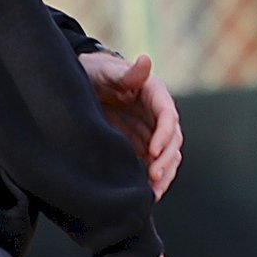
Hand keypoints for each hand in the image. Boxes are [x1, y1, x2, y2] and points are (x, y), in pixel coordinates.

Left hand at [80, 51, 181, 198]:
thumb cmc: (97, 72)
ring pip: (168, 154)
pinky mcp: (141, 143)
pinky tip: (149, 195)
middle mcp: (157, 112)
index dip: (164, 133)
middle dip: (166, 159)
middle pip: (173, 138)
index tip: (153, 151)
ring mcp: (150, 129)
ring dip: (165, 173)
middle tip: (153, 177)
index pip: (167, 114)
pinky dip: (156, 179)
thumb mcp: (108, 71)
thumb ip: (128, 73)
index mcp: (154, 92)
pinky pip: (155, 163)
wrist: (84, 83)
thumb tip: (146, 61)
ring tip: (154, 193)